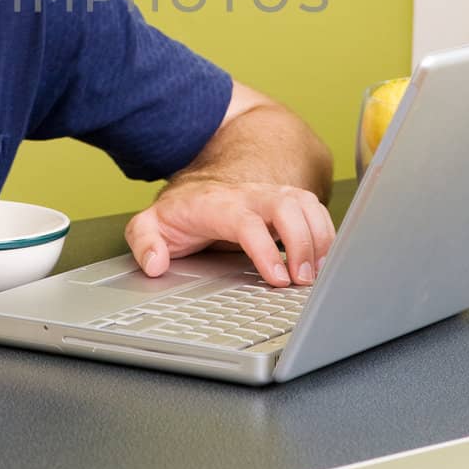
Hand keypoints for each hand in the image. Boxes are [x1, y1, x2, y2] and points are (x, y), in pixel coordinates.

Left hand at [124, 180, 335, 286]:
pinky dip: (325, 234)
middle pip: (286, 206)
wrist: (196, 187)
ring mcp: (270, 196)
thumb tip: (154, 264)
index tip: (277, 279)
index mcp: (217, 204)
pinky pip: (315, 209)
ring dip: (319, 238)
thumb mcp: (149, 225)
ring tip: (317, 274)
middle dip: (302, 243)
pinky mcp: (286, 202)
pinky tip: (323, 261)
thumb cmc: (179, 212)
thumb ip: (144, 242)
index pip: (247, 222)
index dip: (266, 250)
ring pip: (306, 204)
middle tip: (303, 281)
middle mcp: (249, 195)